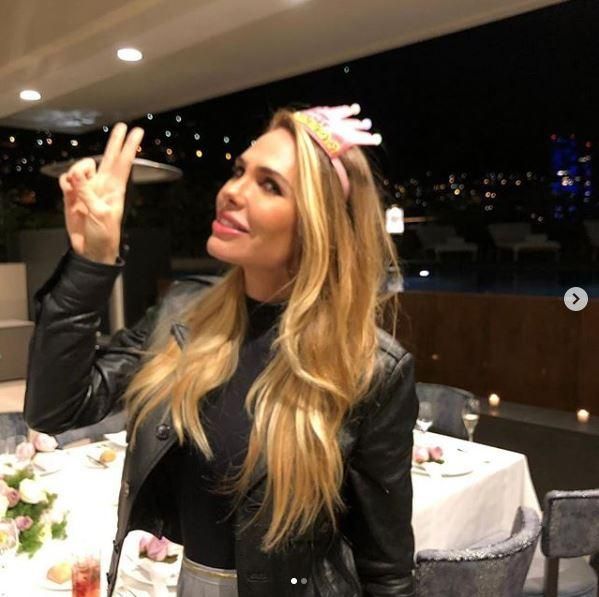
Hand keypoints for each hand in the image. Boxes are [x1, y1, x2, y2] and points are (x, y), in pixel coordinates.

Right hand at [60, 123, 143, 263]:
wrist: (90, 249)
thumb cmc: (104, 234)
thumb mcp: (99, 214)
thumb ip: (87, 193)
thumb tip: (76, 175)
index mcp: (115, 189)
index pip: (123, 163)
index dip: (129, 146)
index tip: (137, 132)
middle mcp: (103, 185)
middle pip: (108, 157)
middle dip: (114, 142)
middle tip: (121, 126)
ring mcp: (88, 188)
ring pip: (82, 167)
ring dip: (77, 170)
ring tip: (75, 185)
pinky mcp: (73, 195)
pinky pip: (67, 179)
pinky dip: (66, 181)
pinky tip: (68, 190)